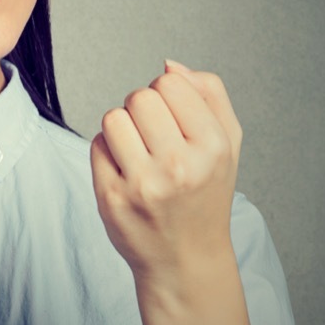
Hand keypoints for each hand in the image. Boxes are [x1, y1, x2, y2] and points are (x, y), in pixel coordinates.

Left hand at [89, 60, 243, 297]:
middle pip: (139, 96)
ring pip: (114, 117)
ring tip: (139, 151)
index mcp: (213, 147)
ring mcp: (143, 184)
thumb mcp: (228, 143)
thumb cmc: (206, 192)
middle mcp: (180, 166)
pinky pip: (97, 145)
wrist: (186, 259)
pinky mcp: (111, 198)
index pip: (170, 83)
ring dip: (122, 127)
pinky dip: (108, 152)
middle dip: (142, 107)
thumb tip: (168, 64)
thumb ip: (209, 94)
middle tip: (154, 135)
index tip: (174, 118)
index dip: (167, 93)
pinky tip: (127, 172)